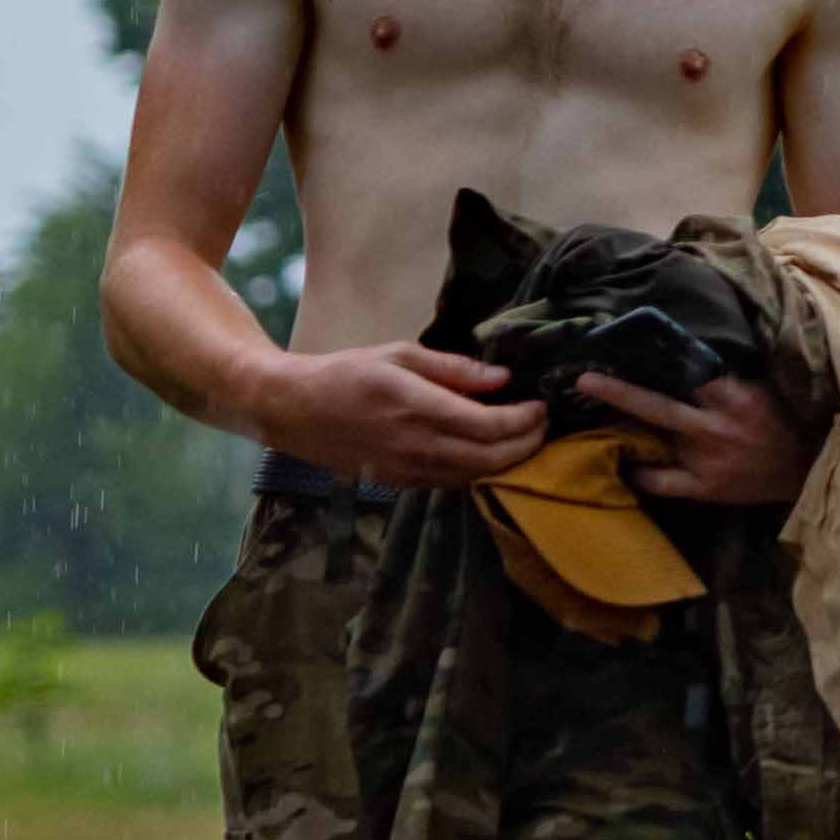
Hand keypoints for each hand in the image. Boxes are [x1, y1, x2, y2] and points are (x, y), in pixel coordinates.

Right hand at [261, 342, 548, 488]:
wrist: (294, 410)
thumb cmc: (348, 373)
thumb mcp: (400, 355)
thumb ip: (454, 369)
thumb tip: (502, 377)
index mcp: (416, 406)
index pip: (488, 425)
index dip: (524, 420)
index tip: (542, 405)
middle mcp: (415, 444)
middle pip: (489, 458)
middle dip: (527, 445)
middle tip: (544, 425)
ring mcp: (406, 469)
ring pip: (473, 476)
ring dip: (508, 463)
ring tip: (526, 440)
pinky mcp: (398, 483)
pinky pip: (451, 484)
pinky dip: (479, 472)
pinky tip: (491, 455)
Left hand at [573, 366, 810, 506]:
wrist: (813, 469)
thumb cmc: (791, 421)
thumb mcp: (765, 388)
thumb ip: (728, 375)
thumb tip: (688, 352)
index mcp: (734, 396)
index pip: (685, 369)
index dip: (655, 354)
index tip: (624, 340)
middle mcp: (715, 426)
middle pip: (655, 404)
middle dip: (617, 391)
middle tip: (583, 379)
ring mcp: (707, 459)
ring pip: (654, 440)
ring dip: (625, 428)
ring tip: (594, 417)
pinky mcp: (705, 487)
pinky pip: (661, 481)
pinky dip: (641, 473)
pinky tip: (625, 464)